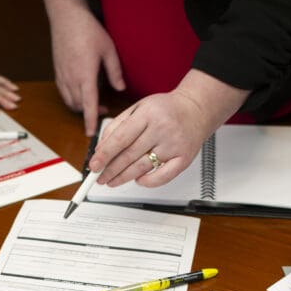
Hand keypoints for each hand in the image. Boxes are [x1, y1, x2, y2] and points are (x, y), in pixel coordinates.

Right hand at [43, 0, 124, 135]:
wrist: (66, 18)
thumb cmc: (87, 31)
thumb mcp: (108, 50)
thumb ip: (115, 72)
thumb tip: (121, 88)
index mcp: (85, 75)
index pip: (88, 104)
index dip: (91, 121)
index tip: (91, 134)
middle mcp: (71, 79)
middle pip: (79, 106)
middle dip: (89, 113)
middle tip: (103, 109)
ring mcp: (62, 76)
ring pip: (70, 101)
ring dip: (80, 107)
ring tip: (92, 102)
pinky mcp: (57, 72)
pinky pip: (63, 93)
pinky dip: (71, 98)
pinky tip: (79, 93)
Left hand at [89, 70, 246, 186]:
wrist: (197, 108)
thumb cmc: (165, 109)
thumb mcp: (138, 108)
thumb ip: (118, 126)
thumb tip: (101, 149)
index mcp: (148, 114)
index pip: (121, 138)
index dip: (105, 154)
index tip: (94, 165)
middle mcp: (162, 129)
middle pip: (130, 155)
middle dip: (111, 170)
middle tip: (99, 178)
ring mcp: (174, 144)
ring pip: (143, 167)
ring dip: (124, 178)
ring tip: (112, 181)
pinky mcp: (184, 158)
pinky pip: (163, 176)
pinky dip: (148, 182)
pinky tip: (138, 180)